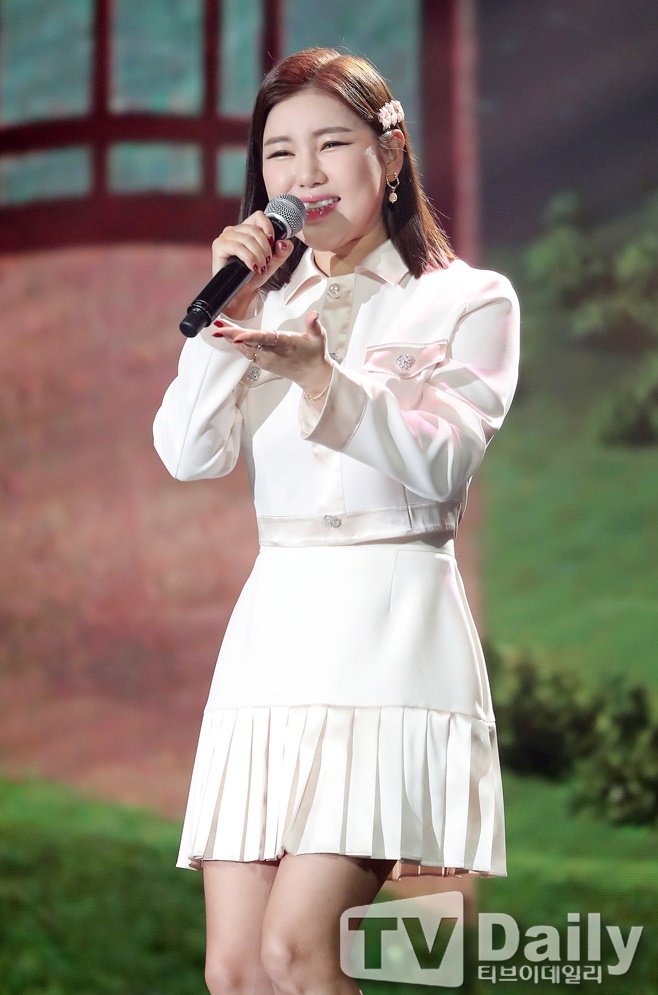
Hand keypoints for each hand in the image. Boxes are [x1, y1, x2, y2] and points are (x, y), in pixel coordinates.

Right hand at [211, 210, 293, 319]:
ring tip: (260, 267)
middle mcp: (235, 230)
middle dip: (265, 247)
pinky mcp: (219, 245)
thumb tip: (284, 242)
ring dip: (258, 255)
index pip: (259, 216)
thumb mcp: (273, 262)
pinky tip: (252, 267)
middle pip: (254, 229)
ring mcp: (225, 237)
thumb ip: (283, 251)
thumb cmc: (253, 276)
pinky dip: (248, 258)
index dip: (268, 227)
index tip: (272, 243)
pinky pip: (237, 247)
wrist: (242, 291)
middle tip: (266, 261)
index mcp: (246, 229)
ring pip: (247, 238)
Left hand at [212, 309, 332, 395]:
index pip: (264, 339)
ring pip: (244, 347)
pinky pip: (246, 352)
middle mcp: (272, 353)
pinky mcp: (263, 363)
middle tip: (217, 326)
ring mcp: (265, 359)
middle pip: (248, 342)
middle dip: (231, 334)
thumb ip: (314, 324)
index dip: (249, 337)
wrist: (312, 375)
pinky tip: (228, 336)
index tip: (236, 336)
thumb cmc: (314, 354)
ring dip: (230, 337)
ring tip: (218, 327)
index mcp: (284, 344)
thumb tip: (314, 315)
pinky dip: (236, 343)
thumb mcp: (318, 337)